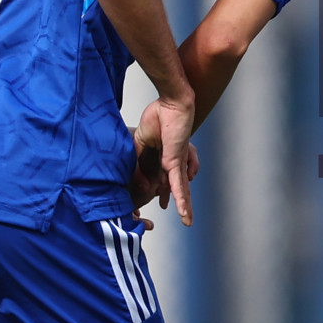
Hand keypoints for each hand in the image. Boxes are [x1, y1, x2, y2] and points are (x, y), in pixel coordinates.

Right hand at [132, 96, 198, 224]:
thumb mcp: (139, 142)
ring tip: (187, 220)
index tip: (159, 201)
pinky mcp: (176, 161)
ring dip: (184, 205)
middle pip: (176, 187)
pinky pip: (177, 182)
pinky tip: (181, 209)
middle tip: (183, 217)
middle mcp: (172, 163)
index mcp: (162, 158)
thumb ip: (136, 162)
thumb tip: (138, 183)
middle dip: (178, 202)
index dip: (160, 191)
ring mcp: (175, 163)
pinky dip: (179, 196)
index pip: (161, 179)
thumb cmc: (158, 116)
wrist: (171, 103)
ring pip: (180, 189)